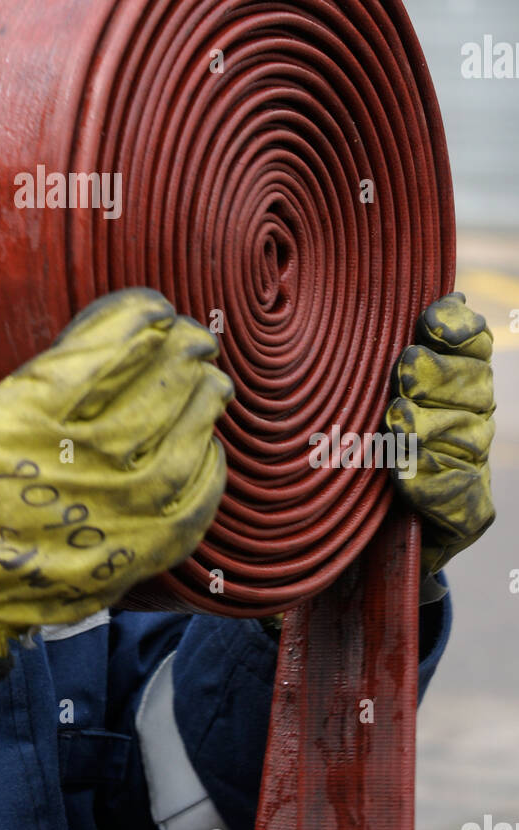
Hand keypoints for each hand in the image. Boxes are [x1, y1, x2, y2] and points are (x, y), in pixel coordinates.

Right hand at [0, 289, 233, 656]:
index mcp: (36, 412)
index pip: (114, 345)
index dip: (143, 316)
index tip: (154, 307)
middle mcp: (89, 455)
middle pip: (161, 383)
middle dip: (185, 350)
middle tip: (194, 338)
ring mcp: (121, 506)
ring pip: (188, 436)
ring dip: (205, 400)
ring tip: (210, 381)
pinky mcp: (139, 550)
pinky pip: (196, 499)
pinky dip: (208, 465)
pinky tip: (205, 445)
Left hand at [385, 292, 495, 577]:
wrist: (362, 532)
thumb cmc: (354, 445)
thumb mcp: (357, 391)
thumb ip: (377, 347)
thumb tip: (407, 298)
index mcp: (456, 380)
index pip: (473, 344)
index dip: (456, 330)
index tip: (429, 324)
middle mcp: (473, 419)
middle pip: (472, 385)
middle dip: (436, 378)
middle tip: (403, 379)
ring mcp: (475, 467)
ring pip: (464, 437)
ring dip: (425, 428)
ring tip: (397, 422)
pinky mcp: (470, 515)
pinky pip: (457, 491)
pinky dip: (426, 481)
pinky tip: (403, 476)